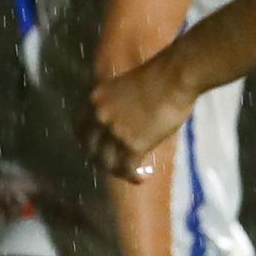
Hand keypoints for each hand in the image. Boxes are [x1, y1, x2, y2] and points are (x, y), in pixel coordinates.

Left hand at [85, 60, 189, 181]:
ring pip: (108, 163)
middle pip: (91, 150)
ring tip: (130, 174)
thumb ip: (117, 106)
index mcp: (95, 100)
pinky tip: (142, 178)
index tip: (97, 150)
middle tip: (114, 166)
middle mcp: (99, 117)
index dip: (88, 144)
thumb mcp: (124, 88)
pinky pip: (128, 169)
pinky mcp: (133, 144)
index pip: (80, 130)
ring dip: (119, 172)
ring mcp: (115, 132)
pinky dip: (134, 177)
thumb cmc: (159, 77)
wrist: (174, 77)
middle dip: (102, 161)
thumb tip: (125, 122)